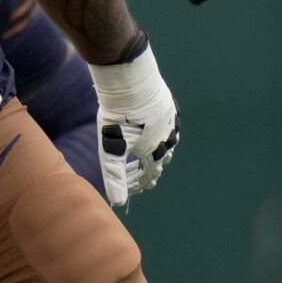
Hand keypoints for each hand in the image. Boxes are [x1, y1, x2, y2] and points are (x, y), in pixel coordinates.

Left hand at [87, 42, 179, 205]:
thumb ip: (115, 175)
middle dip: (151, 170)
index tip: (133, 190)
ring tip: (156, 154)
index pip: (147, 173)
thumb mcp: (111, 147)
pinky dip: (165, 129)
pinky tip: (160, 125)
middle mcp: (166, 135)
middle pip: (160, 158)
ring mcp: (168, 118)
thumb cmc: (118, 114)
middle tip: (148, 178)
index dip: (138, 183)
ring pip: (168, 140)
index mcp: (154, 149)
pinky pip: (170, 121)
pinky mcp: (166, 102)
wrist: (129, 79)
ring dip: (160, 150)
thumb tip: (117, 203)